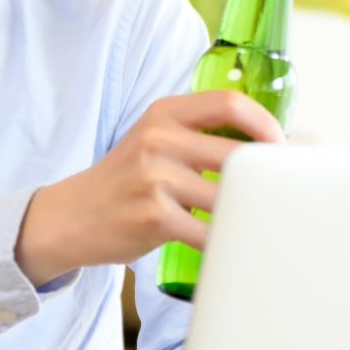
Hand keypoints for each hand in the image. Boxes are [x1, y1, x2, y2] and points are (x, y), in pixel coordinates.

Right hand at [15, 89, 282, 285]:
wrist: (70, 217)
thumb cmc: (124, 182)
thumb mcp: (152, 141)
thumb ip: (196, 136)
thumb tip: (261, 150)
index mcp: (163, 113)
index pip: (229, 102)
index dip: (264, 123)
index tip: (280, 148)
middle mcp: (158, 138)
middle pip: (236, 152)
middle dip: (265, 177)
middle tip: (279, 193)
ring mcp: (154, 177)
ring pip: (228, 195)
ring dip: (249, 213)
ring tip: (261, 223)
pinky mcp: (153, 216)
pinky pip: (207, 232)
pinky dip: (225, 243)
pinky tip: (232, 247)